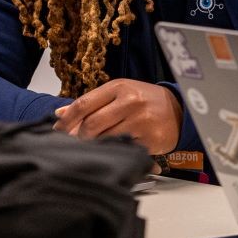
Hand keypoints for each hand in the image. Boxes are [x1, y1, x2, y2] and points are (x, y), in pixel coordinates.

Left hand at [54, 79, 183, 155]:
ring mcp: (142, 120)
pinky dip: (116, 150)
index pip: (83, 104)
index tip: (57, 130)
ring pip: (105, 139)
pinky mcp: (151, 139)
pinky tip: (117, 148)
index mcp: (119, 87)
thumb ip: (91, 103)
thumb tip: (60, 114)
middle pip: (91, 125)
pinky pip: (123, 149)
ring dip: (97, 145)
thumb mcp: (119, 94)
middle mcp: (131, 101)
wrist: (180, 110)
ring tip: (98, 145)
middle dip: (80, 137)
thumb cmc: (146, 101)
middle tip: (78, 142)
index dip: (67, 121)